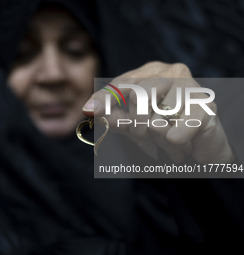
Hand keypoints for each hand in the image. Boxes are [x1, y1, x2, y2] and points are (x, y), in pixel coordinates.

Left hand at [82, 61, 233, 162]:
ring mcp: (191, 88)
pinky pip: (174, 133)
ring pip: (155, 116)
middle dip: (135, 124)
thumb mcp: (134, 124)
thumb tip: (89, 109)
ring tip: (165, 140)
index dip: (105, 97)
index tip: (90, 110)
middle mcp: (172, 73)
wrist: (201, 149)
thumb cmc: (165, 131)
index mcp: (152, 72)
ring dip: (156, 136)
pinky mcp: (206, 108)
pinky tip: (180, 143)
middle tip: (143, 137)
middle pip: (138, 95)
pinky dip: (173, 144)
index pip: (122, 82)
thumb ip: (114, 116)